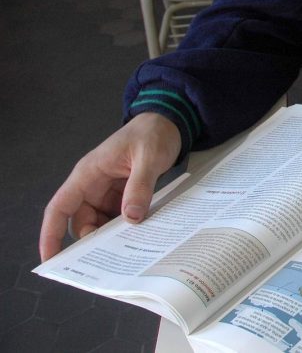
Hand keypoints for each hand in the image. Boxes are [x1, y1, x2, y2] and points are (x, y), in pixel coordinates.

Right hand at [39, 113, 180, 260]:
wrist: (168, 124)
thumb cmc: (152, 134)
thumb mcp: (148, 157)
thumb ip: (140, 186)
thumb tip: (131, 218)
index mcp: (88, 174)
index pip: (60, 207)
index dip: (50, 234)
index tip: (50, 259)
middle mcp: (93, 186)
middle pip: (82, 221)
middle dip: (92, 241)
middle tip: (111, 260)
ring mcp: (109, 192)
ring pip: (101, 223)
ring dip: (113, 236)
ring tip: (129, 252)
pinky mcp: (124, 196)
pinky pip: (119, 217)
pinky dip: (127, 228)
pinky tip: (140, 238)